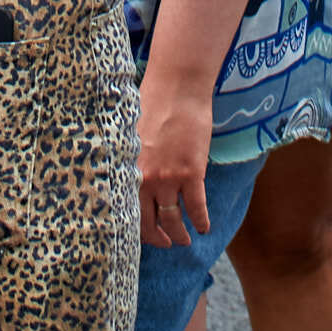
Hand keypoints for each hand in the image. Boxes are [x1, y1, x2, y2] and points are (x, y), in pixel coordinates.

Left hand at [137, 71, 213, 247]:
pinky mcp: (191, 172)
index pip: (127, 210)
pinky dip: (202, 220)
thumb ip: (131, 159)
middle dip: (158, 238)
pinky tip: (205, 227)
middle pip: (148, 222)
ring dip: (180, 234)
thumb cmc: (152, 102)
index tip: (142, 236)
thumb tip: (130, 175)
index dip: (135, 229)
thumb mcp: (131, 134)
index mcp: (127, 169)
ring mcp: (169, 178)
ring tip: (186, 240)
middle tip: (165, 243)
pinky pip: (197, 206)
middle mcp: (145, 178)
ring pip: (173, 218)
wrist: (177, 87)